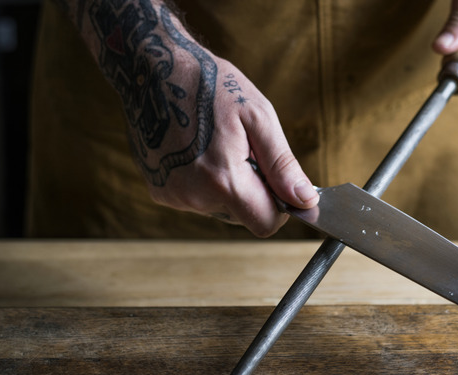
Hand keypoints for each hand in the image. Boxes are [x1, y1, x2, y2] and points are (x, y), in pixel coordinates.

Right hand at [139, 57, 319, 236]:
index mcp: (223, 180)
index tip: (279, 183)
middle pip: (244, 216)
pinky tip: (198, 149)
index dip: (279, 208)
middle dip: (253, 190)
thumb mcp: (258, 117)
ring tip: (218, 145)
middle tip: (244, 151)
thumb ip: (282, 165)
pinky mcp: (160, 190)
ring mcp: (174, 195)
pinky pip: (199, 199)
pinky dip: (207, 182)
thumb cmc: (211, 85)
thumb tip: (304, 200)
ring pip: (222, 208)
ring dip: (230, 185)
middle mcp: (194, 196)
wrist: (153, 68)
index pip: (265, 224)